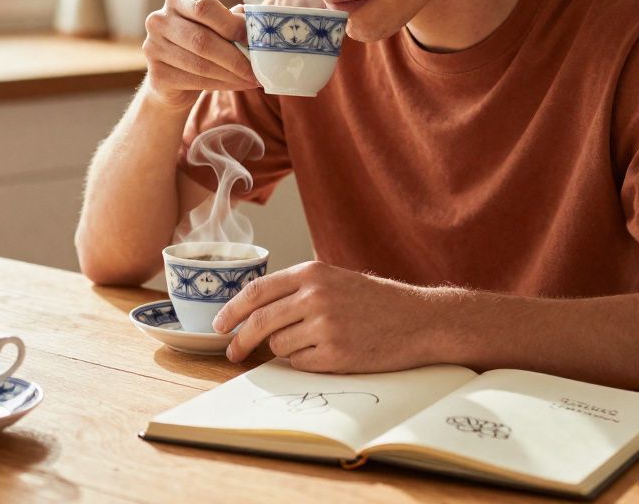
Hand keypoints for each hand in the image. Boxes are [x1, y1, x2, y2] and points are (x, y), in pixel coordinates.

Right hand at [143, 0, 257, 110]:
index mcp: (177, 0)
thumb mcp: (215, 28)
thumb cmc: (199, 46)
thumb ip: (232, 22)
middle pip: (202, 40)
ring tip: (251, 79)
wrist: (172, 80)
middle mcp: (159, 21)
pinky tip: (237, 85)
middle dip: (235, 57)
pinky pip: (195, 81)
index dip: (231, 23)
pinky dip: (222, 85)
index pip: (204, 7)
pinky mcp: (157, 75)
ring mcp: (153, 48)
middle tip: (257, 69)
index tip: (253, 39)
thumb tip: (257, 25)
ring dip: (232, 74)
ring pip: (200, 64)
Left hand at [213, 261, 446, 372]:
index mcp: (311, 273)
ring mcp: (325, 326)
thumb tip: (254, 310)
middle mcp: (315, 296)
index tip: (220, 324)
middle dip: (240, 340)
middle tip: (232, 351)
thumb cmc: (375, 301)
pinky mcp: (336, 354)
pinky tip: (330, 353)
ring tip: (316, 342)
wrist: (418, 320)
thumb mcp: (335, 280)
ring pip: (279, 345)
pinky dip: (306, 362)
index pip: (256, 291)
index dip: (232, 310)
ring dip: (286, 349)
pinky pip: (301, 363)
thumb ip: (298, 289)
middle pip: (259, 322)